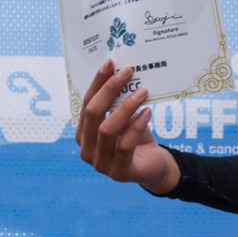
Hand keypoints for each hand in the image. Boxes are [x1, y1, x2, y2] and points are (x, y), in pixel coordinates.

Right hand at [76, 59, 178, 192]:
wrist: (154, 165)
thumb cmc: (136, 137)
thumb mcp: (126, 118)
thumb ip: (119, 102)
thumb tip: (122, 72)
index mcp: (83, 133)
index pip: (86, 103)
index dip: (98, 82)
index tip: (111, 63)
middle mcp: (86, 149)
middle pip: (93, 114)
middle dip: (110, 89)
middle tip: (127, 72)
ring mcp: (100, 164)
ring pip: (107, 130)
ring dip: (126, 107)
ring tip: (143, 91)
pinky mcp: (119, 173)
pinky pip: (125, 146)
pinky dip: (137, 126)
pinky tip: (148, 112)